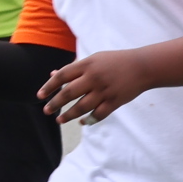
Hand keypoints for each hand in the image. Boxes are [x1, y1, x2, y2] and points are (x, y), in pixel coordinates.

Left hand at [40, 49, 154, 125]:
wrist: (142, 66)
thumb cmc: (115, 61)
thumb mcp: (94, 59)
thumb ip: (74, 68)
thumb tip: (52, 75)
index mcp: (87, 65)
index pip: (62, 76)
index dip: (49, 86)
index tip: (40, 96)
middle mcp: (94, 78)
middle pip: (69, 93)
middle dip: (55, 103)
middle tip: (47, 111)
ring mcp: (104, 90)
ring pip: (82, 107)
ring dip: (69, 115)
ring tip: (60, 120)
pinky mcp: (115, 101)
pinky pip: (99, 114)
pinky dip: (90, 119)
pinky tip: (83, 122)